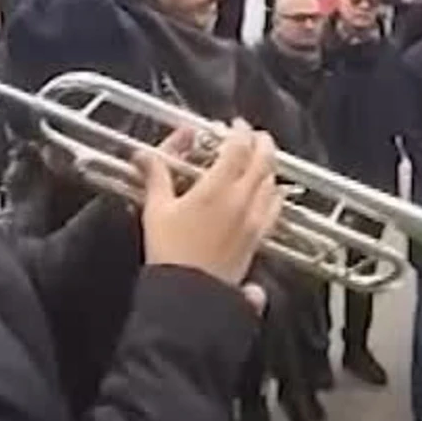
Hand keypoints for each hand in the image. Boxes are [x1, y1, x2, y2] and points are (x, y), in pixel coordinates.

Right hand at [135, 120, 283, 290]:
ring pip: (272, 183)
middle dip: (262, 143)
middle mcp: (241, 201)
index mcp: (217, 188)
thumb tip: (146, 156)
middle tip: (255, 135)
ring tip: (260, 159)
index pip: (238, 147)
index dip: (239, 131)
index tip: (235, 125)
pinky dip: (274, 194)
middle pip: (263, 161)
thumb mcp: (156, 209)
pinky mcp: (258, 239)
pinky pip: (275, 209)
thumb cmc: (170, 254)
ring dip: (269, 166)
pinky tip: (270, 194)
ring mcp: (253, 220)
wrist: (190, 295)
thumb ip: (156, 175)